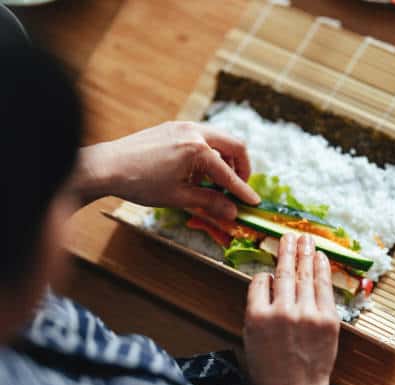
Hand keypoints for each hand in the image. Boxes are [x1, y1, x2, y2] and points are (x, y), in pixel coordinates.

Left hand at [71, 121, 259, 217]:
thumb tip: (232, 212)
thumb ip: (210, 201)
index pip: (229, 173)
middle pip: (233, 145)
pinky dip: (207, 154)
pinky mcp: (172, 127)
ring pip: (218, 139)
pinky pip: (201, 137)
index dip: (243, 190)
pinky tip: (195, 173)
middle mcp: (194, 131)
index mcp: (197, 149)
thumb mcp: (178, 196)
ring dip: (223, 161)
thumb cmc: (139, 183)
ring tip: (213, 184)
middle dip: (241, 167)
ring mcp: (182, 126)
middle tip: (238, 187)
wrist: (104, 166)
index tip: (253, 202)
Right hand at [244, 234, 339, 384]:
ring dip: (305, 253)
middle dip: (287, 250)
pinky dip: (322, 270)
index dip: (264, 276)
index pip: (259, 281)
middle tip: (288, 235)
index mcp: (257, 317)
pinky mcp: (328, 319)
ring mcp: (307, 314)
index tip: (270, 272)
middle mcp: (282, 311)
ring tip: (305, 238)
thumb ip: (257, 307)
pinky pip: (324, 287)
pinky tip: (320, 257)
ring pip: (304, 275)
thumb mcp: (251, 338)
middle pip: (283, 272)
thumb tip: (267, 281)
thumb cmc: (270, 371)